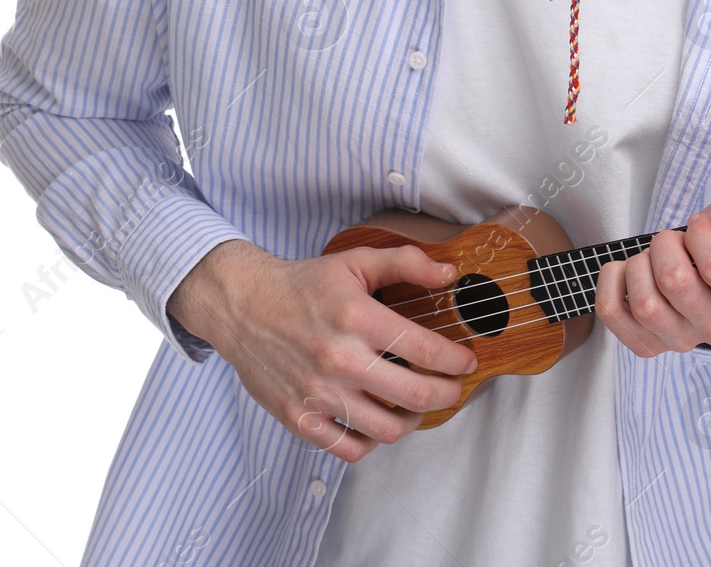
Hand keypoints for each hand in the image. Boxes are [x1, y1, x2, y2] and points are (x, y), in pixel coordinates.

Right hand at [166, 239, 476, 461]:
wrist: (244, 306)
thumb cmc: (302, 286)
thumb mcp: (355, 262)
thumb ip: (405, 263)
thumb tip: (448, 275)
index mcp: (357, 318)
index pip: (425, 350)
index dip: (457, 360)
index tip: (466, 361)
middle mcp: (339, 360)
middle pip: (416, 396)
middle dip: (448, 394)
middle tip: (454, 387)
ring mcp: (319, 394)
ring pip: (387, 430)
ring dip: (414, 420)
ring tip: (418, 404)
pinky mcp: (300, 419)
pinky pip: (349, 449)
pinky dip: (372, 441)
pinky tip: (378, 420)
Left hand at [595, 144, 710, 356]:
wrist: (709, 290)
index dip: (700, 234)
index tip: (699, 225)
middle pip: (674, 282)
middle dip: (665, 244)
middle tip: (673, 240)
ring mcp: (681, 340)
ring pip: (644, 303)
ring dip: (639, 265)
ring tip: (651, 258)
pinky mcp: (647, 345)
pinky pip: (613, 313)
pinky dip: (611, 282)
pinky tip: (627, 270)